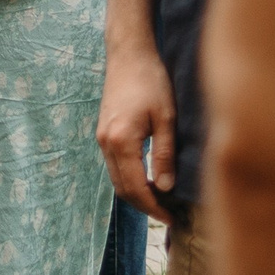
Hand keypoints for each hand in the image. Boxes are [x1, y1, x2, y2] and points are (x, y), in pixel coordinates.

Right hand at [98, 33, 179, 221]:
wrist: (128, 55)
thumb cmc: (151, 82)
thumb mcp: (165, 118)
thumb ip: (164, 155)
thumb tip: (165, 188)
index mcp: (121, 141)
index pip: (135, 187)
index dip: (153, 207)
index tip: (172, 219)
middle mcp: (106, 142)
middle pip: (122, 188)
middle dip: (144, 206)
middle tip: (169, 216)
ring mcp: (102, 137)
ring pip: (117, 178)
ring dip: (136, 194)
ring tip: (162, 202)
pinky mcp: (104, 132)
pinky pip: (115, 166)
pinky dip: (130, 179)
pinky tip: (149, 179)